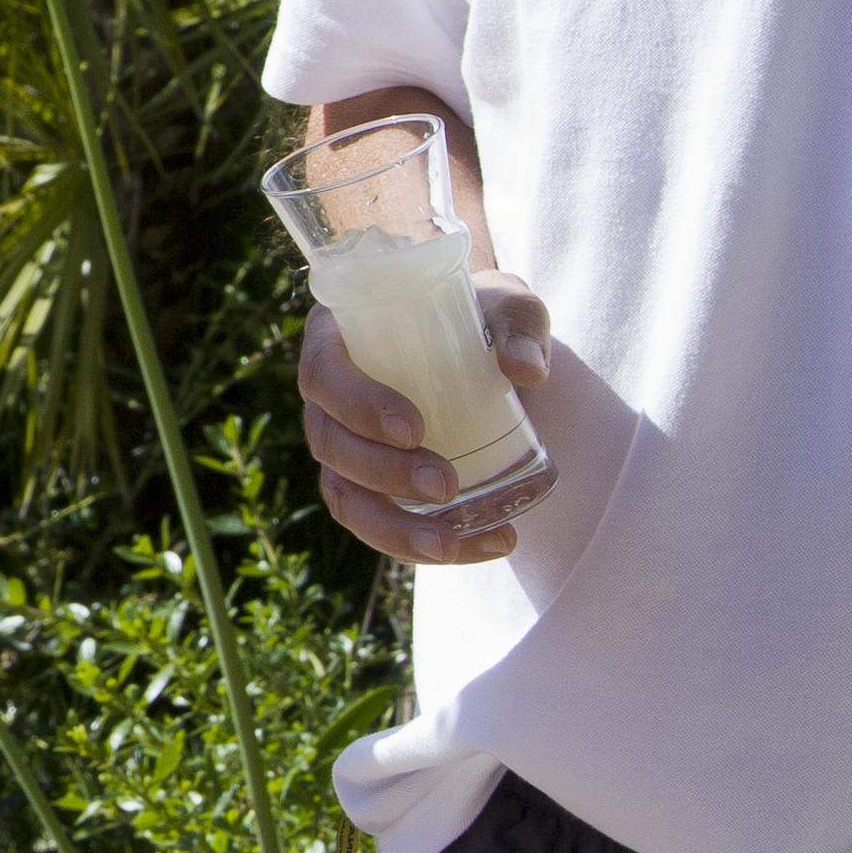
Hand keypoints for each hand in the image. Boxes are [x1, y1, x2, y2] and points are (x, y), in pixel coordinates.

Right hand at [300, 278, 550, 565]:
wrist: (483, 345)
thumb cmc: (480, 315)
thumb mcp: (506, 305)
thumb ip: (519, 326)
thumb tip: (528, 371)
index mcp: (338, 340)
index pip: (323, 375)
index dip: (358, 407)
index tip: (414, 429)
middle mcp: (328, 400)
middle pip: (330, 445)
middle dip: (383, 474)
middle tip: (445, 485)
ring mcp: (344, 448)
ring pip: (345, 498)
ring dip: (392, 528)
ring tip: (450, 544)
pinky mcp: (371, 487)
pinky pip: (377, 525)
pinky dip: (417, 545)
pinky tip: (474, 547)